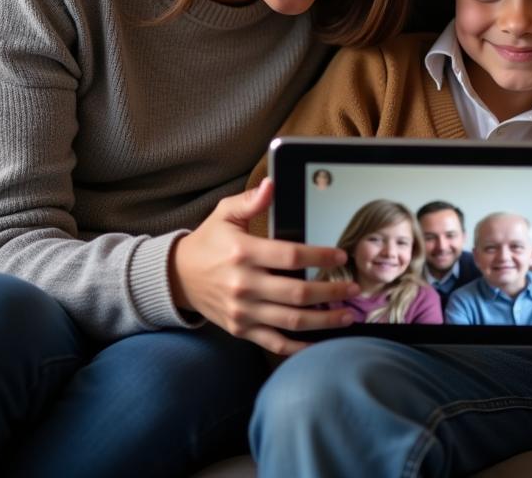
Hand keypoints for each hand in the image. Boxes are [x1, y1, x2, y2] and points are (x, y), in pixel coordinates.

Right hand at [170, 178, 358, 354]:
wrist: (176, 278)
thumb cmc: (208, 241)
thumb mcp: (225, 214)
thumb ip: (251, 200)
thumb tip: (273, 184)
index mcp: (244, 253)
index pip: (291, 256)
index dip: (320, 256)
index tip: (341, 256)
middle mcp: (244, 285)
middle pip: (297, 292)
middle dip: (331, 291)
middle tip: (354, 287)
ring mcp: (242, 311)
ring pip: (291, 321)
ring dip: (324, 321)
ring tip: (348, 315)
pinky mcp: (240, 330)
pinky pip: (274, 343)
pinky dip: (298, 347)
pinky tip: (320, 343)